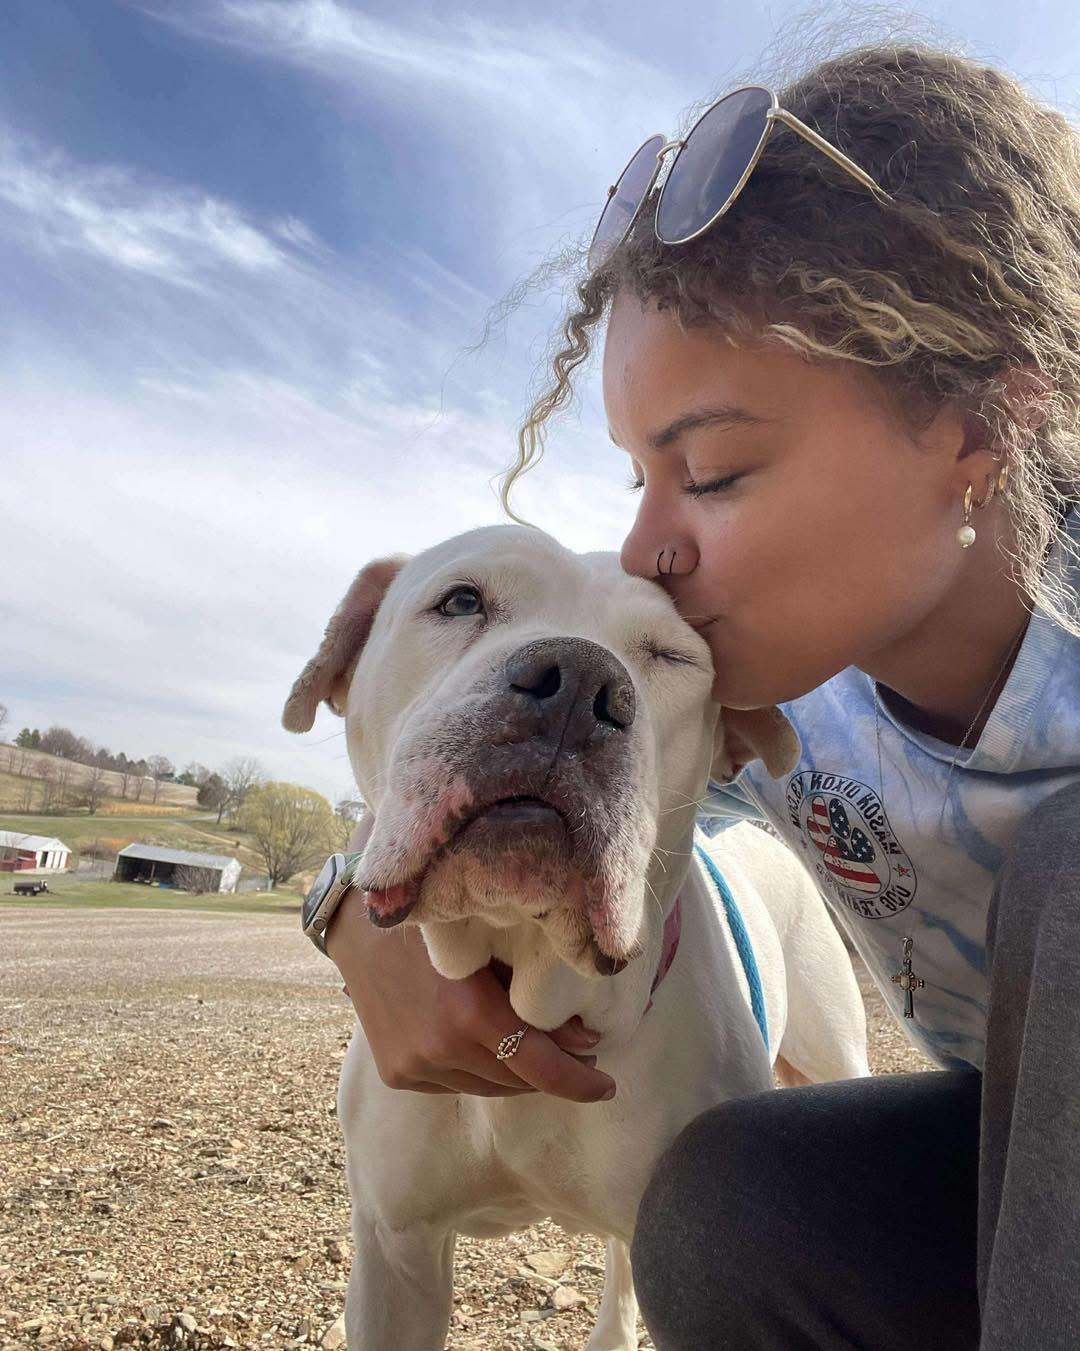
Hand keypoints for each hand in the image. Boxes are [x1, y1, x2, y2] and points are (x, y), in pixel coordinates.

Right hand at [325, 814, 615, 1102]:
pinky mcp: (398, 1074)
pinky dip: (479, 1070)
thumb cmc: (435, 923)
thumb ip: (532, 993)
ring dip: (516, 1073)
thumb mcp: (490, 945)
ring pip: (488, 1087)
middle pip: (518, 1081)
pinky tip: (485, 1043)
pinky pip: (457, 1084)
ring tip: (534, 1046)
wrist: (357, 926)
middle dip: (553, 1071)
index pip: (539, 1068)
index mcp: (467, 1014)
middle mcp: (440, 1049)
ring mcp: (415, 1066)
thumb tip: (584, 1040)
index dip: (580, 1082)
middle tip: (578, 1051)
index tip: (607, 1084)